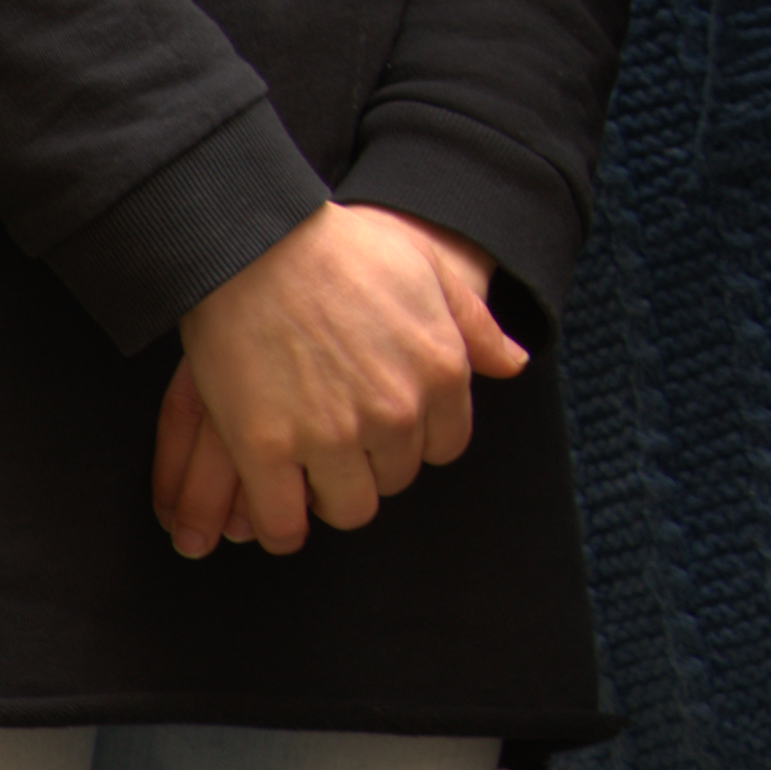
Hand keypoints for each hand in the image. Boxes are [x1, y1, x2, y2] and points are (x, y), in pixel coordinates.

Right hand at [167, 204, 514, 555]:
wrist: (257, 242)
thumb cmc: (344, 251)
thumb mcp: (432, 271)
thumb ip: (475, 325)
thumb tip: (513, 364)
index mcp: (442, 374)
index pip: (444, 447)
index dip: (414, 440)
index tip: (385, 428)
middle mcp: (396, 413)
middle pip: (395, 479)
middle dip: (372, 465)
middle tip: (342, 444)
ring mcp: (332, 435)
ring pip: (348, 507)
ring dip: (330, 495)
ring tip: (310, 474)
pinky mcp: (266, 449)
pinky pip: (284, 520)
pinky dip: (281, 527)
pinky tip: (275, 512)